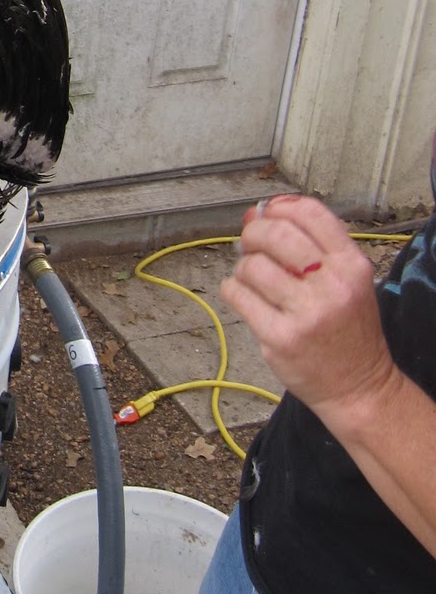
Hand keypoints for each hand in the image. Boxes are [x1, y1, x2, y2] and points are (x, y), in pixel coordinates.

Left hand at [222, 195, 396, 423]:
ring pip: (252, 265)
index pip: (310, 213)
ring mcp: (305, 313)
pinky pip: (237, 295)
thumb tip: (256, 213)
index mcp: (352, 266)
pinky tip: (248, 299)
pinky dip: (234, 291)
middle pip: (276, 234)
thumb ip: (309, 246)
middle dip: (253, 234)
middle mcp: (332, 286)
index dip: (279, 207)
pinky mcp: (279, 337)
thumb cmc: (347, 328)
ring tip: (254, 281)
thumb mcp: (345, 281)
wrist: (358, 387)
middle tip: (250, 245)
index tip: (267, 214)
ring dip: (244, 268)